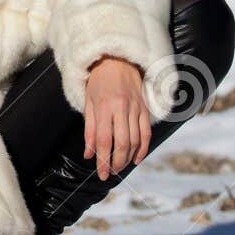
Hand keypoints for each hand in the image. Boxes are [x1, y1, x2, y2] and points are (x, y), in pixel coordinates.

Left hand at [83, 55, 150, 179]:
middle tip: (110, 172)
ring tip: (120, 167)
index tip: (101, 173)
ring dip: (128, 158)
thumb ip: (89, 130)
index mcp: (104, 107)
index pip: (103, 140)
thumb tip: (89, 154)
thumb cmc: (98, 82)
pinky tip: (136, 159)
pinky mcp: (145, 109)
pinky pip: (146, 133)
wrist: (117, 61)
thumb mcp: (88, 103)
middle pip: (122, 143)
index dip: (102, 160)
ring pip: (136, 141)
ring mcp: (136, 109)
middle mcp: (122, 109)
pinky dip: (143, 149)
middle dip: (116, 162)